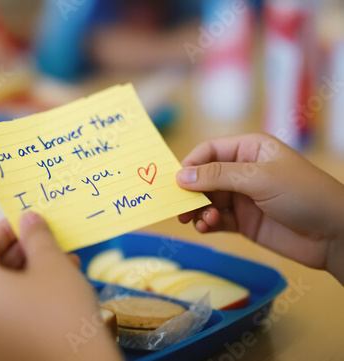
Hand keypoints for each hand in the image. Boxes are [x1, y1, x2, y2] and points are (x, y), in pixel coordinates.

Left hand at [0, 214, 121, 360]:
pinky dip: (27, 298)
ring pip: (2, 294)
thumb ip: (36, 235)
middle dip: (21, 251)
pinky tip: (58, 293)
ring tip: (63, 265)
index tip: (28, 222)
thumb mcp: (53, 265)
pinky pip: (8, 316)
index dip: (4, 228)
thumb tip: (27, 218)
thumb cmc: (64, 314)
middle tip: (48, 242)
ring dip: (29, 274)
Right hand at [176, 133, 343, 282]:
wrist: (334, 235)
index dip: (191, 164)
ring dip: (198, 209)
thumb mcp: (258, 178)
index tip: (175, 182)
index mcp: (249, 150)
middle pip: (204, 177)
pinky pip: (217, 219)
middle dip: (191, 192)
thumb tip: (181, 176)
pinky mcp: (244, 221)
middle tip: (179, 208)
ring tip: (200, 220)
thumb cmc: (303, 194)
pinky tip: (206, 227)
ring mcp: (243, 197)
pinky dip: (207, 223)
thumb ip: (217, 176)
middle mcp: (243, 171)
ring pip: (208, 199)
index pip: (209, 151)